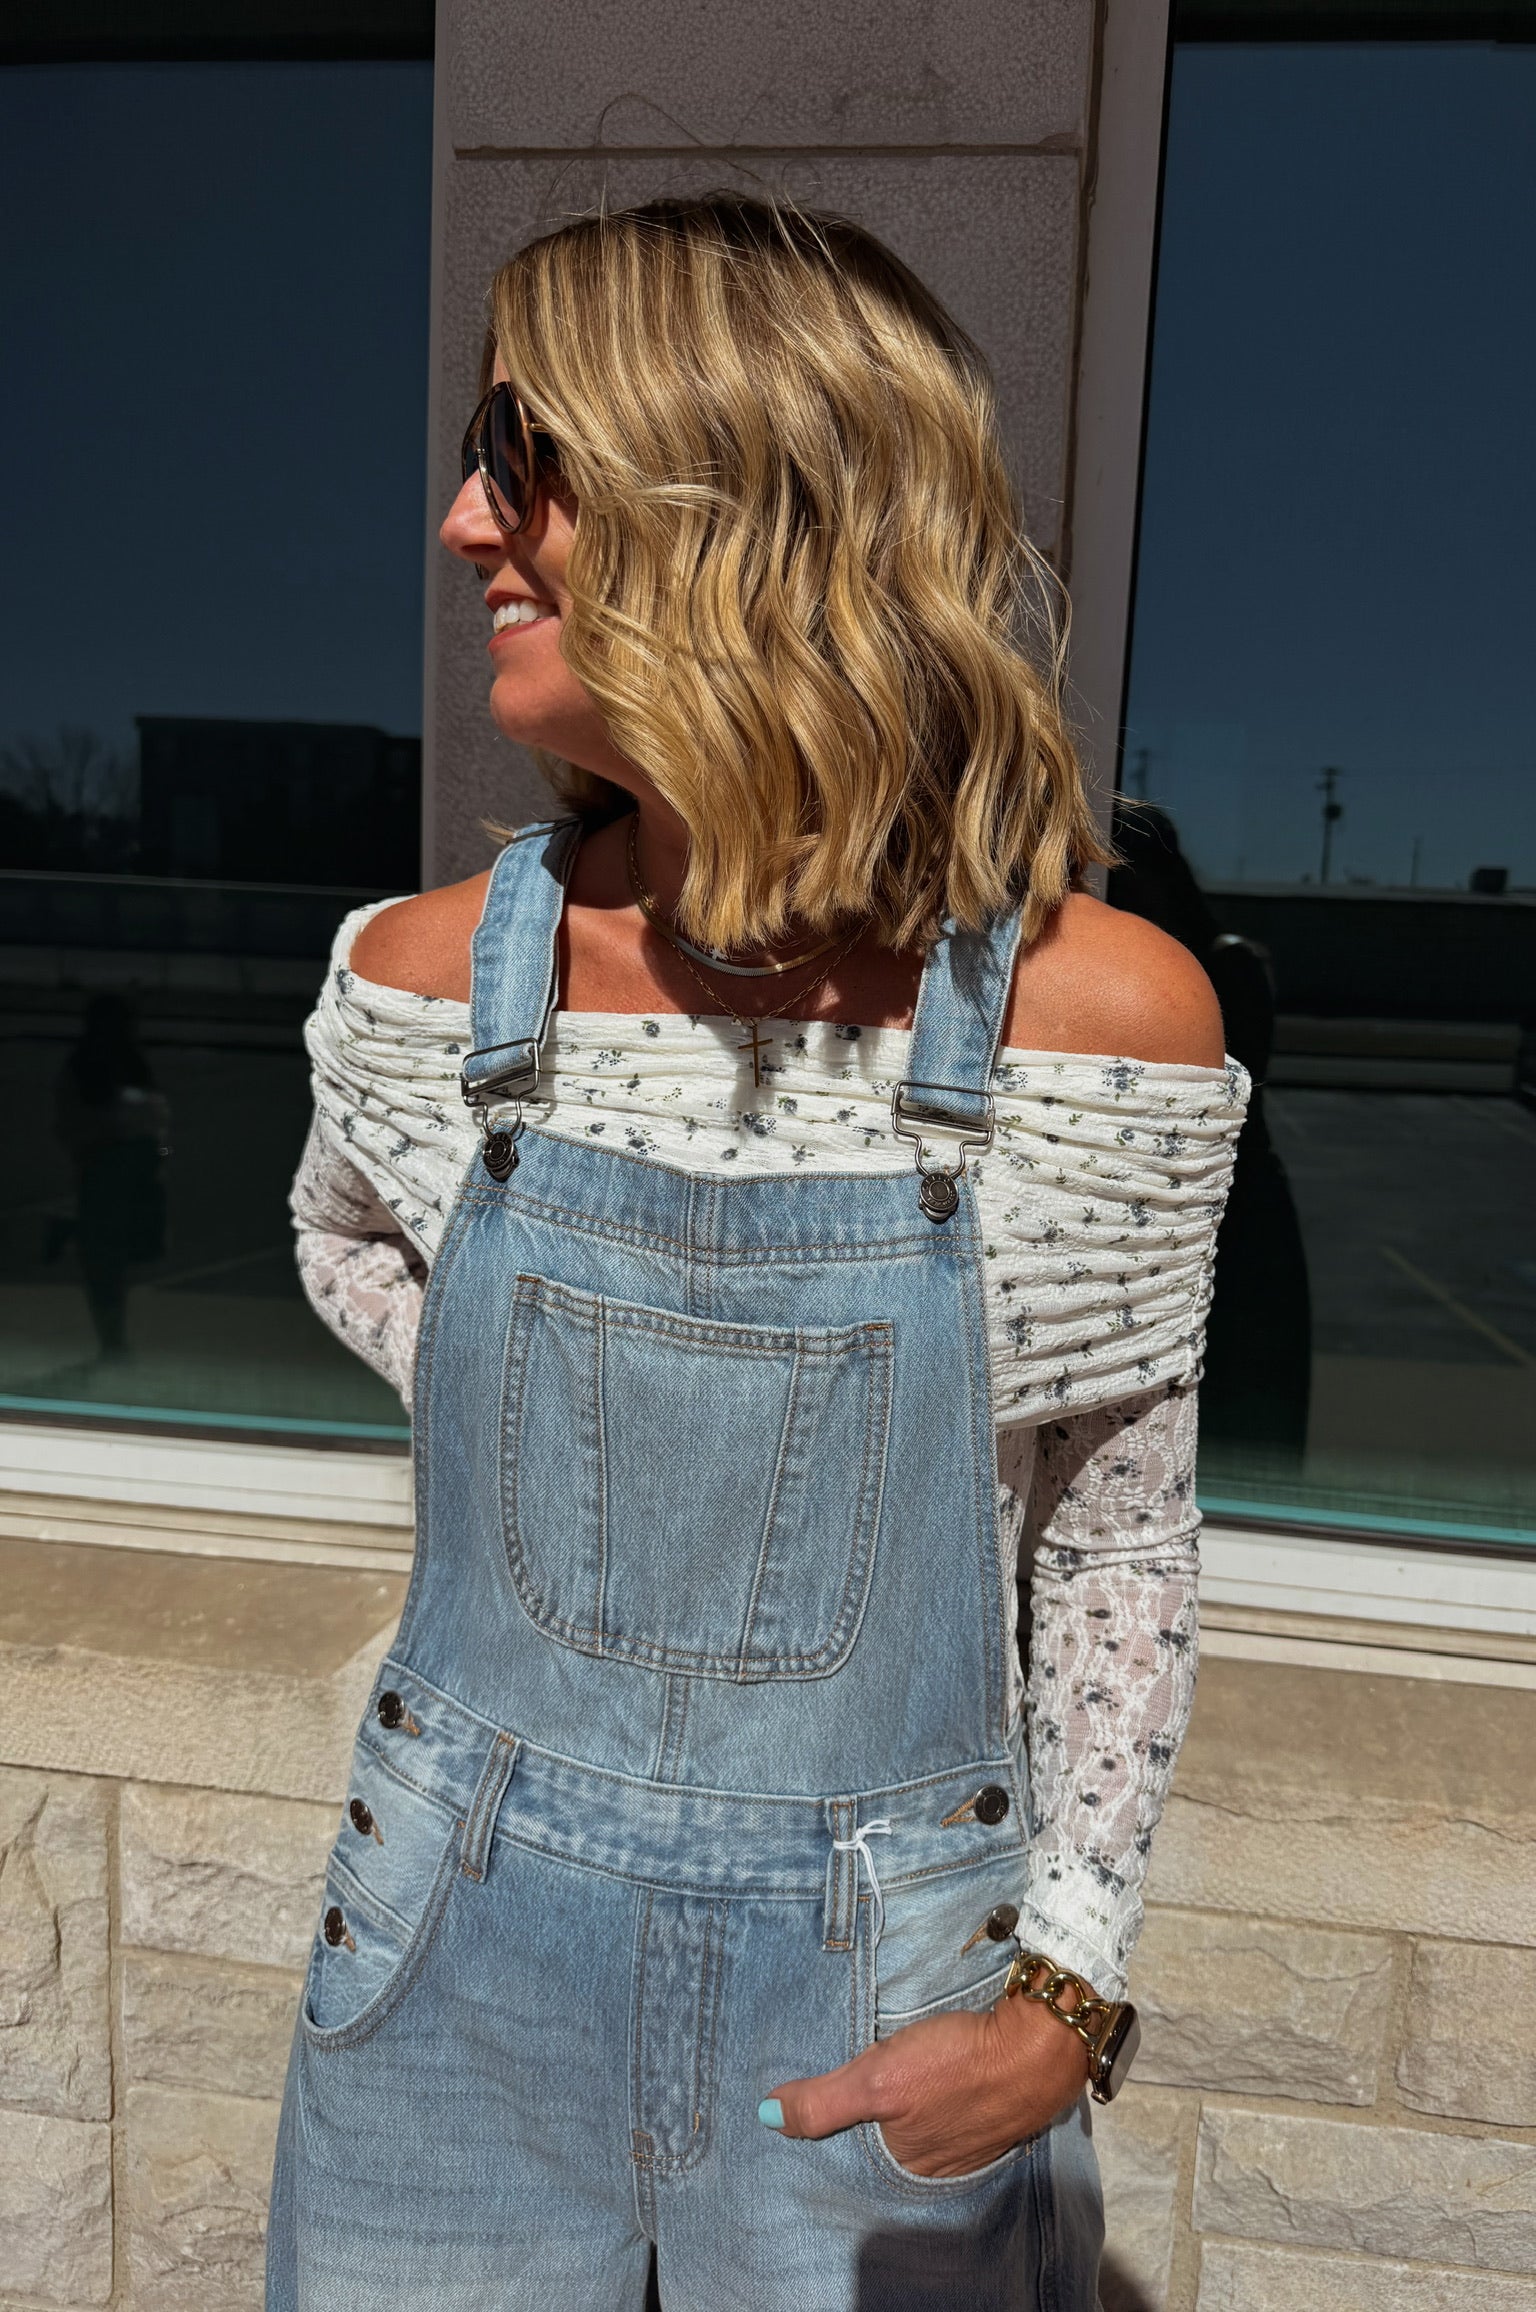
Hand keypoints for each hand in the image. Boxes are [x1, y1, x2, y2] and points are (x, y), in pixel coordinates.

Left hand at [762, 1985, 1090, 2178]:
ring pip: (920, 2115)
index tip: (812, 2092)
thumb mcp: (880, 2080)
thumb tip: (766, 2114)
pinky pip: (950, 2099)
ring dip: (904, 2094)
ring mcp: (971, 2134)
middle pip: (887, 2133)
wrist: (1039, 2042)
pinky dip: (936, 2083)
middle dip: (868, 2108)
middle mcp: (940, 2163)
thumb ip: (824, 2102)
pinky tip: (930, 2061)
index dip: (833, 2123)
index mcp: (910, 2166)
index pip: (854, 2150)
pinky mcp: (992, 2102)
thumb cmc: (959, 2065)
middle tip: (848, 2068)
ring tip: (885, 2062)